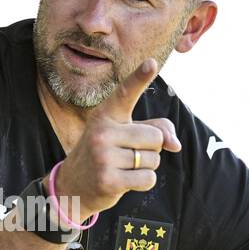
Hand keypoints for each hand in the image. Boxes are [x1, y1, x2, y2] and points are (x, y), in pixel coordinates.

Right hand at [53, 59, 181, 219]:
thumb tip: (175, 145)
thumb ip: (156, 129)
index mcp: (106, 115)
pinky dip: (143, 182)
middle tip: (127, 154)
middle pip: (155, 137)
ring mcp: (103, 157)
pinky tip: (124, 181)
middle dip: (151, 149)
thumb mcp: (126, 135)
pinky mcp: (108, 180)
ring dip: (146, 167)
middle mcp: (102, 132)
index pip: (125, 93)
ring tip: (123, 167)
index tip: (152, 62)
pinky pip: (148, 179)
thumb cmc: (107, 154)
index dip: (140, 77)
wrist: (73, 186)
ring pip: (153, 159)